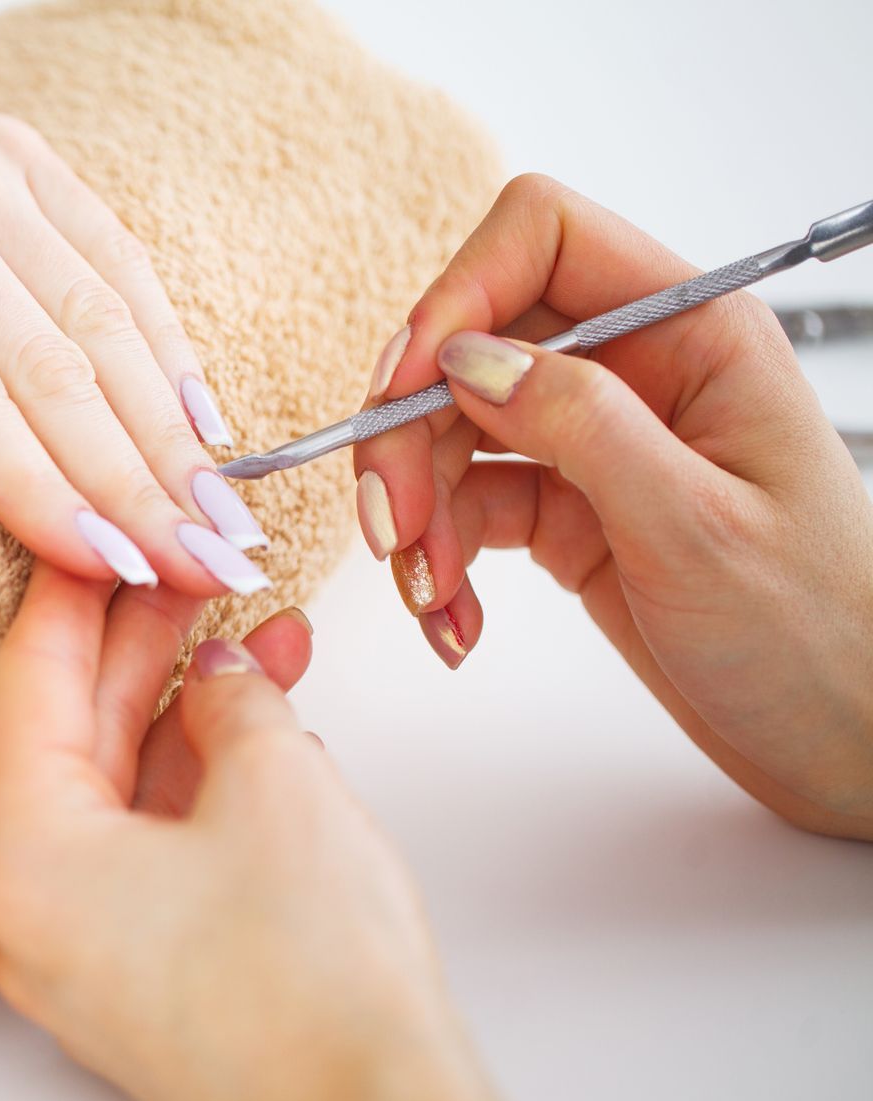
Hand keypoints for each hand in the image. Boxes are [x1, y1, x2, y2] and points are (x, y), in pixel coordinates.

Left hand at [0, 0, 269, 596]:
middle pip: (53, 365)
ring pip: (102, 314)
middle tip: (212, 574)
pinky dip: (166, 343)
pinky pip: (111, 253)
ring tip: (229, 522)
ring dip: (173, 430)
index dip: (40, 489)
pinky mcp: (20, 154)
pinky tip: (205, 425)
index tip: (114, 569)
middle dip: (141, 483)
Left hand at [0, 564, 657, 1100]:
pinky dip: (197, 785)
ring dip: (187, 711)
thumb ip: (233, 698)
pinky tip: (264, 729)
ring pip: (116, 791)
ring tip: (263, 637)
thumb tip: (222, 670)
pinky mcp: (133, 978)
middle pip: (68, 734)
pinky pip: (145, 850)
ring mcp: (75, 951)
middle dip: (142, 645)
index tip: (111, 524)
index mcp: (20, 851)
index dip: (76, 587)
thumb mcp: (277, 784)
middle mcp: (23, 907)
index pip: (27, 678)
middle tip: (194, 566)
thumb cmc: (313, 980)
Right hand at [352, 176, 872, 838]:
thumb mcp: (696, 526)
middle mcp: (639, 372)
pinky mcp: (570, 513)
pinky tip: (457, 619)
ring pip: (455, 433)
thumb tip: (467, 357)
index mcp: (694, 335)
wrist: (847, 737)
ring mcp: (599, 443)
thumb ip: (582, 424)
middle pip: (472, 346)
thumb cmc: (819, 633)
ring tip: (430, 595)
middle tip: (394, 525)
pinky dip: (441, 564)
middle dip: (412, 434)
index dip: (456, 298)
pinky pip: (469, 508)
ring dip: (419, 514)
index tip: (402, 391)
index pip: (542, 240)